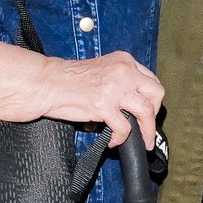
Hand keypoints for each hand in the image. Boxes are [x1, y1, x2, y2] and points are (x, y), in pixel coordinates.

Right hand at [39, 53, 164, 146]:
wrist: (47, 82)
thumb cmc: (68, 79)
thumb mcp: (102, 70)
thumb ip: (121, 80)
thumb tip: (134, 102)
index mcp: (124, 61)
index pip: (151, 80)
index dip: (153, 99)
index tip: (150, 111)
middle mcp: (124, 72)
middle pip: (156, 94)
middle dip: (155, 114)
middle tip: (148, 127)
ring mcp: (115, 88)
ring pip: (146, 112)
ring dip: (147, 131)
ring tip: (143, 141)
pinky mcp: (104, 105)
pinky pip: (124, 128)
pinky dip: (121, 138)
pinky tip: (114, 141)